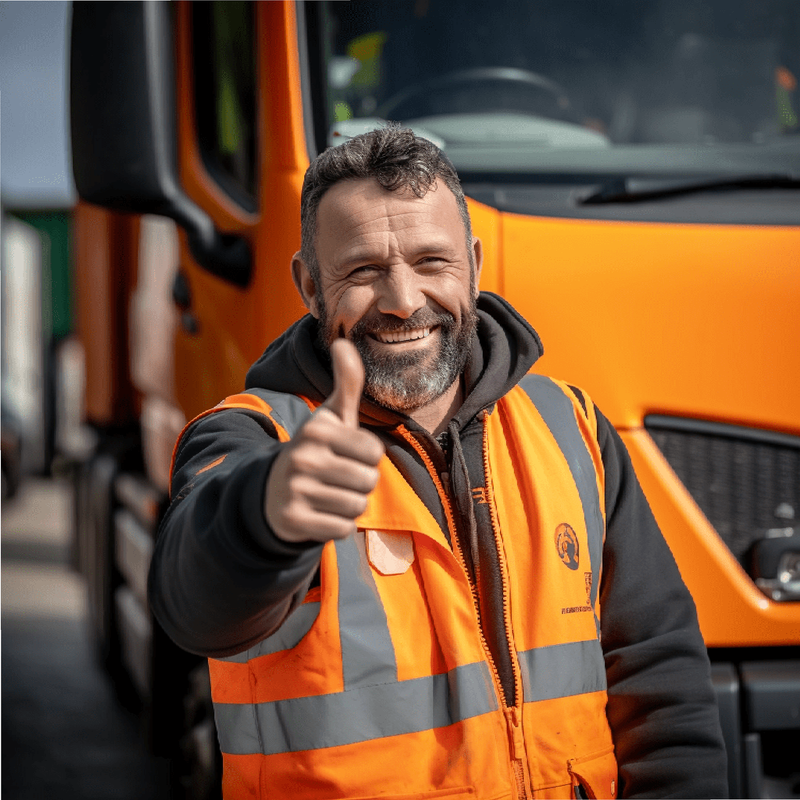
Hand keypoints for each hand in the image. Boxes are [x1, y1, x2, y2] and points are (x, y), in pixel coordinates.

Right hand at [265, 338, 384, 542]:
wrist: (272, 491)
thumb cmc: (315, 450)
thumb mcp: (331, 417)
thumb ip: (347, 383)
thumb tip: (344, 342)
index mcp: (317, 430)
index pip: (374, 452)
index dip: (367, 457)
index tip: (346, 455)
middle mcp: (303, 457)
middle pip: (368, 481)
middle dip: (360, 484)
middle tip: (337, 478)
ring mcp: (295, 489)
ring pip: (356, 506)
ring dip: (349, 505)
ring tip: (329, 494)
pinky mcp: (292, 520)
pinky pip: (341, 529)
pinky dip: (337, 525)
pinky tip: (320, 513)